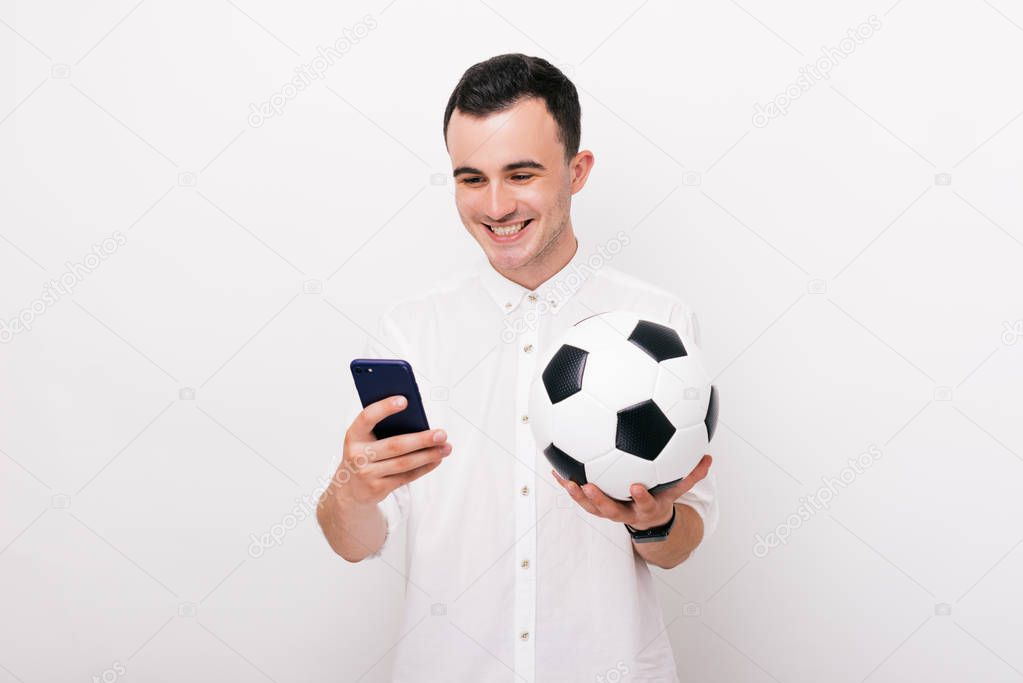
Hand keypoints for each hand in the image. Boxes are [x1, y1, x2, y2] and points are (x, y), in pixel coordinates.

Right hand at [331, 395, 451, 508]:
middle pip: (395, 445)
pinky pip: (406, 477)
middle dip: (421, 439)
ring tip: (446, 447)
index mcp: (353, 435)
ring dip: (428, 455)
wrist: (350, 489)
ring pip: (404, 463)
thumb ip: (383, 428)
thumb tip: (418, 420)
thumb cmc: (364, 454)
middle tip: (442, 433)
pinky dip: (424, 467)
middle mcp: (358, 455)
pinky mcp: (378, 489)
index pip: (367, 417)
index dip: (384, 408)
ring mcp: (367, 474)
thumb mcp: (365, 439)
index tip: (404, 400)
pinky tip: (436, 459)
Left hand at [553, 455, 711, 529]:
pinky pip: (579, 496)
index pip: (645, 504)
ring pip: (590, 507)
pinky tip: (554, 468)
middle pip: (610, 510)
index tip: (636, 486)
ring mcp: (608, 510)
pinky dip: (567, 483)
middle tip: (590, 486)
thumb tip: (709, 457)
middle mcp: (625, 512)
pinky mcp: (595, 505)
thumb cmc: (662, 497)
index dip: (641, 497)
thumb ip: (692, 474)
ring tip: (565, 479)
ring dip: (577, 494)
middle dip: (600, 500)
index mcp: (646, 507)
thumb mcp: (677, 489)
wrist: (648, 520)